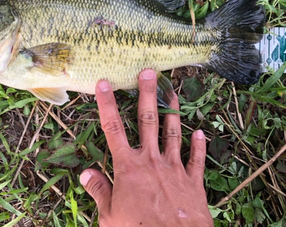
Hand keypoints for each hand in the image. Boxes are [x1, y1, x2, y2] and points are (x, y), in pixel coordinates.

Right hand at [80, 69, 212, 226]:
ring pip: (173, 133)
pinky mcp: (193, 182)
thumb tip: (86, 173)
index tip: (104, 84)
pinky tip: (200, 132)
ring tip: (174, 91)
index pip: (112, 129)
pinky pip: (196, 159)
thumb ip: (100, 191)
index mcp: (128, 168)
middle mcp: (151, 161)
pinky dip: (198, 145)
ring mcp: (174, 169)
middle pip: (147, 120)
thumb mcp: (110, 216)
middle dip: (147, 94)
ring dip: (173, 111)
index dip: (107, 105)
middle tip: (149, 72)